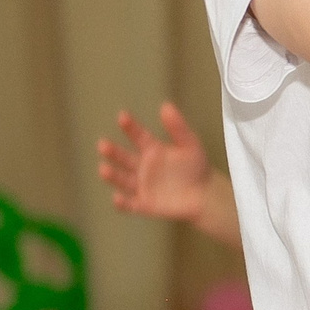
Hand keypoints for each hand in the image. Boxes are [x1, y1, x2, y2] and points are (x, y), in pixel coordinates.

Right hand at [97, 102, 212, 226]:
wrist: (206, 196)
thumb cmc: (197, 169)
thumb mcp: (190, 145)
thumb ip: (178, 127)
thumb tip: (166, 105)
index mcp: (152, 150)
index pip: (138, 136)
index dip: (130, 127)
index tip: (122, 116)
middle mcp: (143, 167)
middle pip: (124, 158)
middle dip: (113, 152)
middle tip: (103, 145)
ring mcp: (142, 185)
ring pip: (123, 180)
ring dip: (113, 175)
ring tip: (103, 169)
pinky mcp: (144, 204)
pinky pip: (131, 204)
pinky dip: (122, 203)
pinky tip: (117, 198)